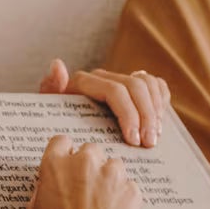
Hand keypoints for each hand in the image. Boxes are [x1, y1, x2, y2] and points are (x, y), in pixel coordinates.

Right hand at [27, 131, 143, 208]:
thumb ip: (43, 187)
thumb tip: (49, 183)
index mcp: (55, 165)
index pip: (61, 141)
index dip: (65, 154)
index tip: (68, 164)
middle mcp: (84, 162)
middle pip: (90, 151)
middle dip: (89, 167)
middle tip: (86, 190)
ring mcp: (111, 174)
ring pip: (113, 166)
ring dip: (109, 179)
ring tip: (102, 205)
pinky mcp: (131, 189)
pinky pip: (129, 186)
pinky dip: (123, 197)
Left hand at [40, 57, 170, 147]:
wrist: (65, 131)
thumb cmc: (56, 126)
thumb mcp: (48, 113)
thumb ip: (50, 91)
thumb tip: (57, 64)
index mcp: (83, 81)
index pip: (115, 91)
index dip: (128, 114)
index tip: (133, 140)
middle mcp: (103, 76)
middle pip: (136, 87)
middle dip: (146, 117)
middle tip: (149, 144)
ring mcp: (119, 79)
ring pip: (148, 84)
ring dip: (156, 111)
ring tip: (154, 137)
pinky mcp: (133, 86)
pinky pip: (156, 85)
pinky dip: (161, 101)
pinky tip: (159, 123)